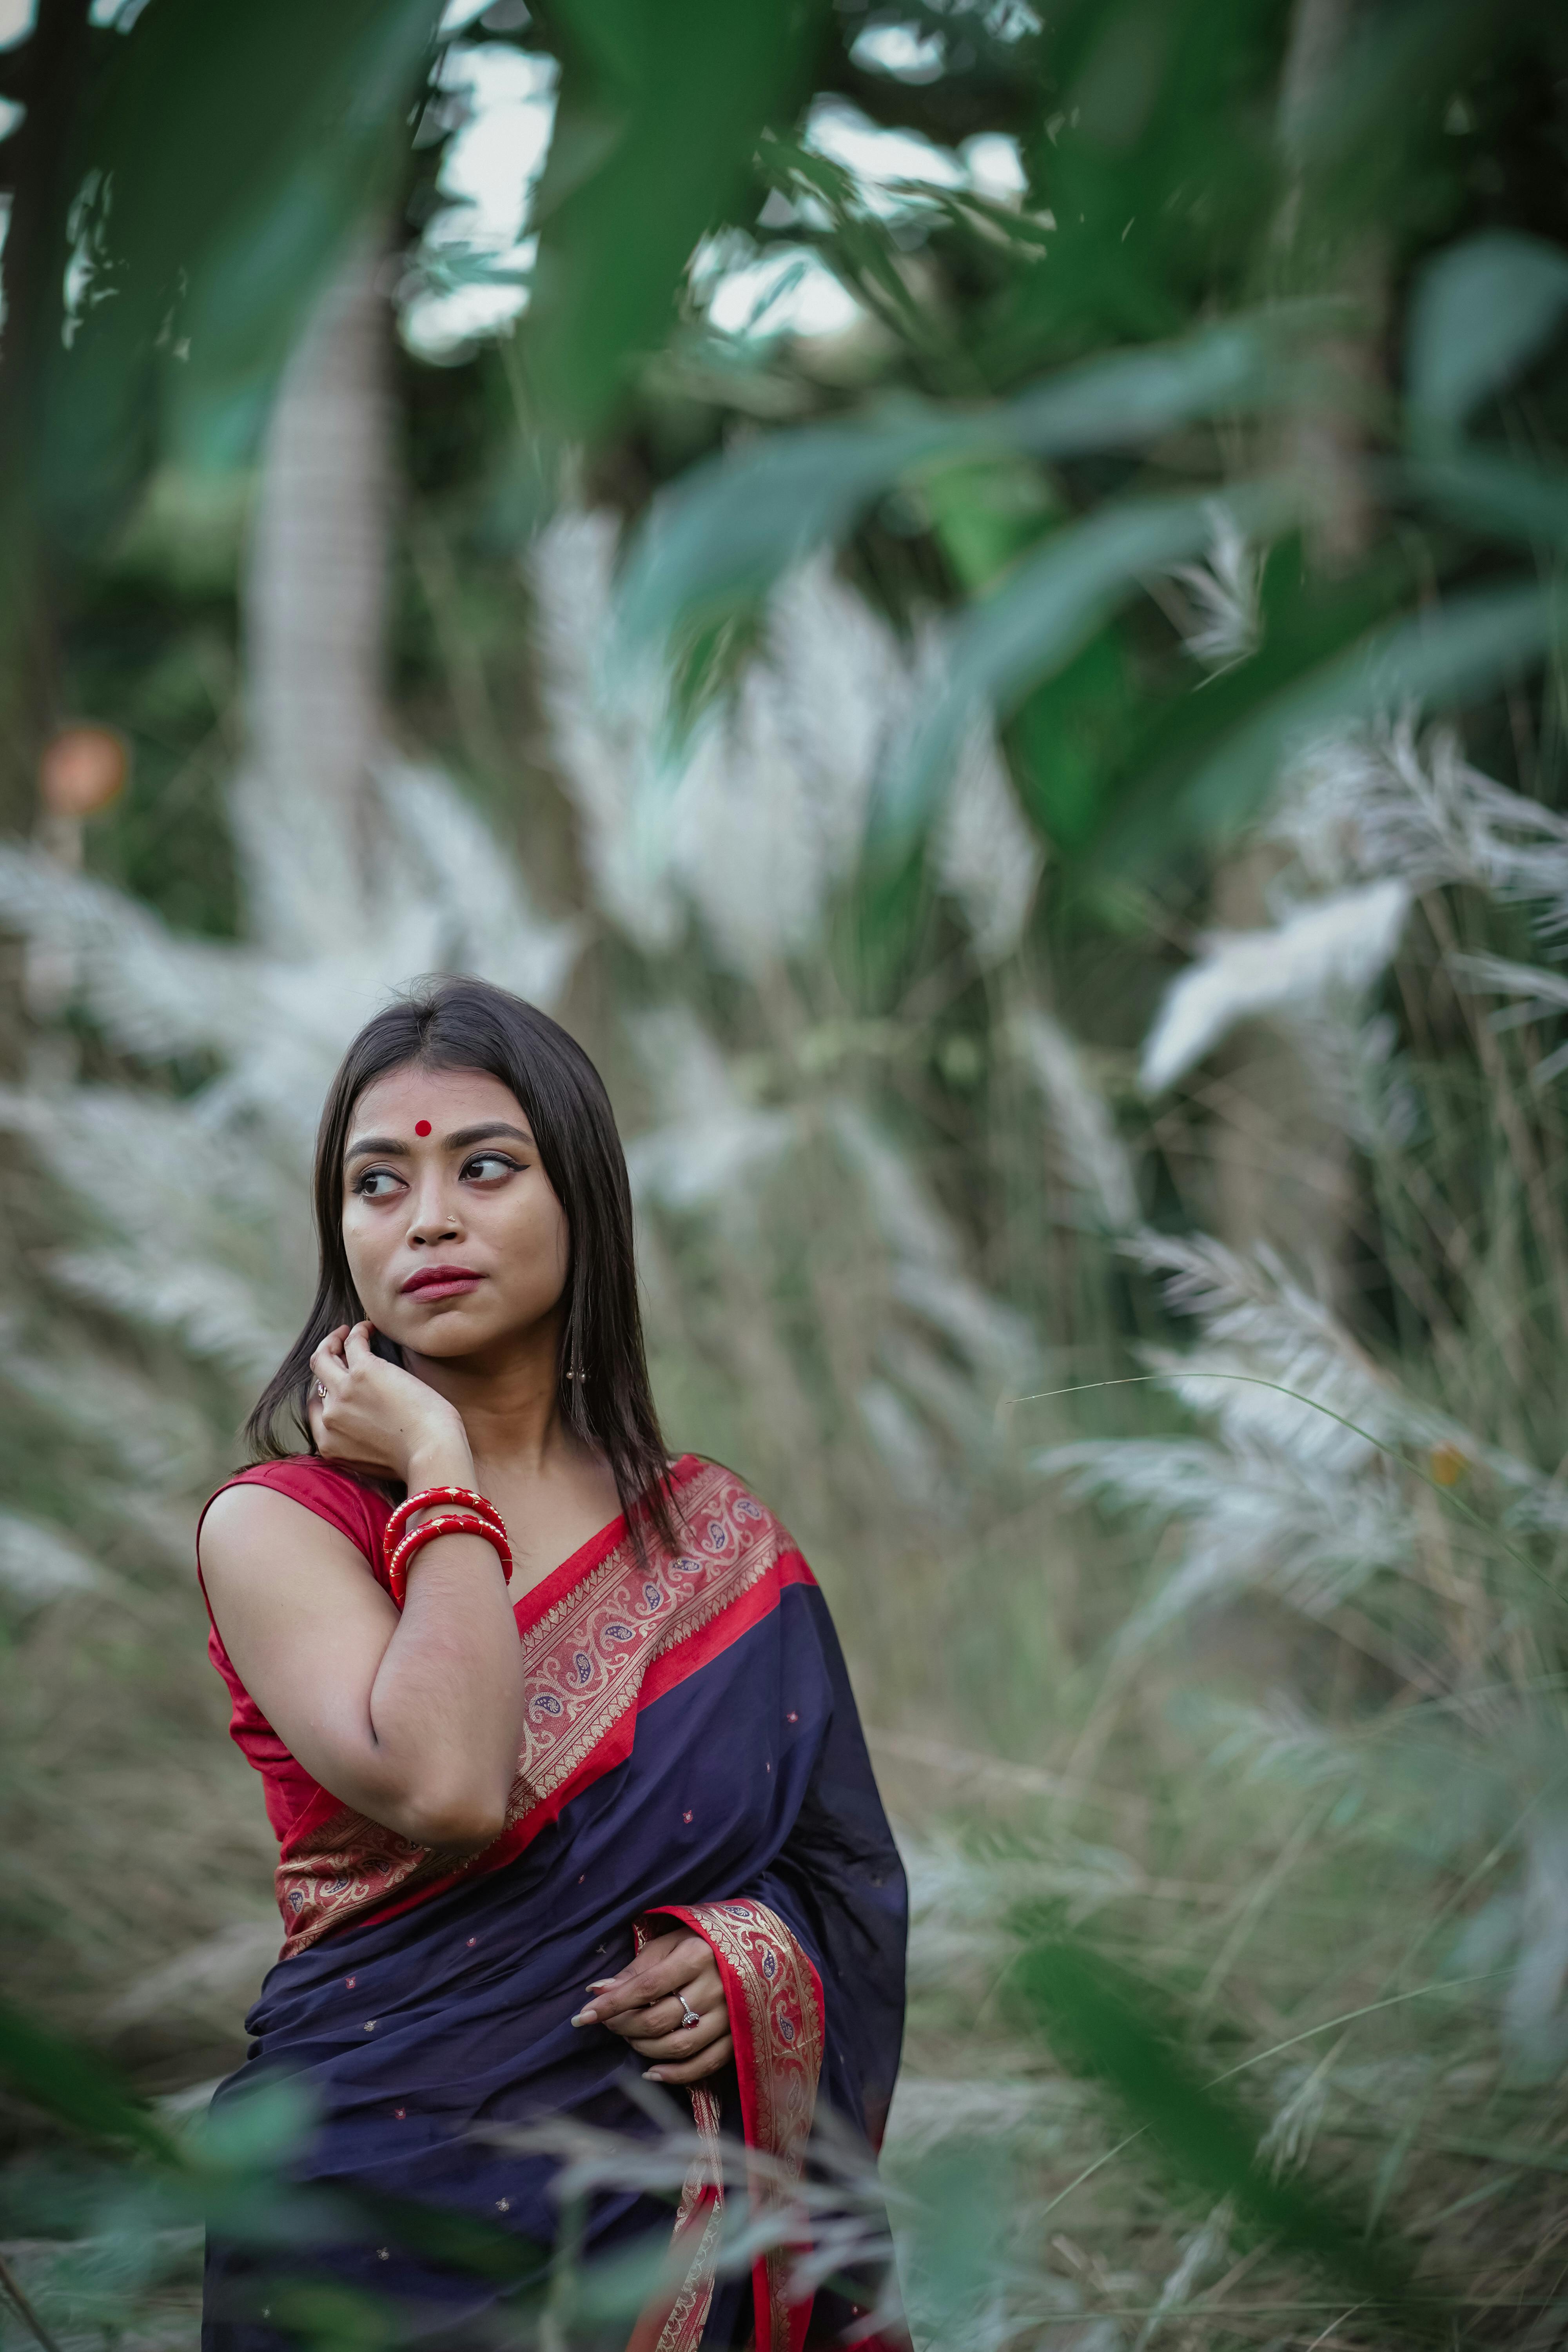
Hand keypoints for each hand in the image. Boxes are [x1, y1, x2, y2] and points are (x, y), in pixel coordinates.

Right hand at [307, 1323, 470, 1486]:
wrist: (430, 1453)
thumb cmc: (416, 1460)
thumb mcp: (372, 1461)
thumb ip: (357, 1445)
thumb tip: (366, 1427)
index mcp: (329, 1444)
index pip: (317, 1409)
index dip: (326, 1392)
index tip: (340, 1380)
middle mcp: (329, 1417)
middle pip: (318, 1380)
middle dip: (325, 1361)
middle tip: (338, 1348)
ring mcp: (343, 1392)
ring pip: (324, 1357)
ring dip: (333, 1340)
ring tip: (348, 1332)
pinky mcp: (363, 1371)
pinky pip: (354, 1342)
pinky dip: (359, 1331)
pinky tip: (369, 1327)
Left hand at [570, 1929, 731, 2083]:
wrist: (753, 1948)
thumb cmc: (700, 1944)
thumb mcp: (668, 1945)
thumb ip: (635, 1970)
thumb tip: (596, 1991)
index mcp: (697, 1956)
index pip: (645, 1987)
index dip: (611, 2004)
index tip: (582, 2016)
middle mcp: (716, 1987)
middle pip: (658, 2020)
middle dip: (623, 2026)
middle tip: (609, 2022)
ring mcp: (730, 2016)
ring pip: (677, 2046)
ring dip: (643, 2048)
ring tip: (629, 2037)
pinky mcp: (738, 2038)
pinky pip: (704, 2065)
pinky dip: (675, 2075)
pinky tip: (651, 2072)